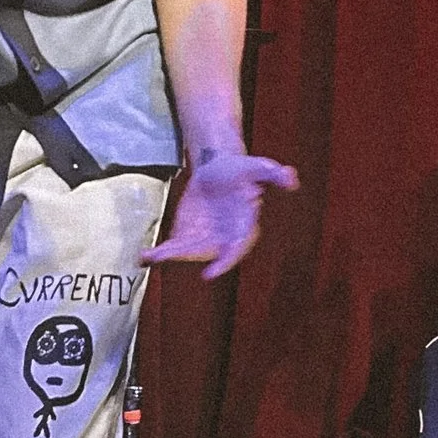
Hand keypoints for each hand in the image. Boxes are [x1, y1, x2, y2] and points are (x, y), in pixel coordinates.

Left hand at [141, 150, 298, 281]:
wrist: (219, 169)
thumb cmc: (240, 170)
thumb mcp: (257, 166)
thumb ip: (273, 173)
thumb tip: (291, 178)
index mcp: (244, 226)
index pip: (237, 247)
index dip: (225, 260)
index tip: (212, 271)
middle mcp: (224, 238)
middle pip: (207, 253)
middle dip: (188, 257)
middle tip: (169, 257)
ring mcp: (204, 239)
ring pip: (187, 252)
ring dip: (170, 256)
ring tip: (153, 257)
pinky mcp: (188, 235)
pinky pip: (174, 248)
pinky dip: (160, 254)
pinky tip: (145, 257)